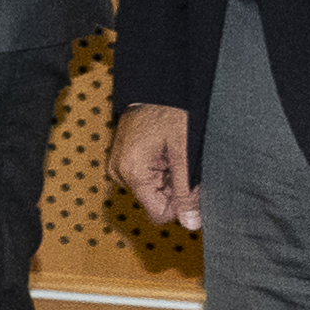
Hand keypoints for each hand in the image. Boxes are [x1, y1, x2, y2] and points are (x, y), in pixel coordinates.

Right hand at [114, 100, 198, 231]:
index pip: (159, 214)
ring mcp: (119, 163)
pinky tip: (164, 149)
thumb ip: (187, 191)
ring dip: (168, 176)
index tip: (188, 181)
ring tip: (172, 151)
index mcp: (132, 172)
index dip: (180, 203)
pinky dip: (160, 167)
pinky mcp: (123, 157)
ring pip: (152, 189)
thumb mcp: (185, 154)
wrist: (157, 86)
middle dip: (173, 187)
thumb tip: (190, 223)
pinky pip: (145, 176)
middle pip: (155, 201)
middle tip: (180, 159)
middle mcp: (119, 171)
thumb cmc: (171, 112)